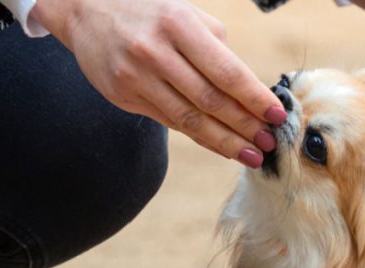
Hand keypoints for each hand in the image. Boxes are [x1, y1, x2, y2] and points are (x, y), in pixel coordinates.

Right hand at [33, 0, 285, 166]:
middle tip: (268, 143)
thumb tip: (248, 91)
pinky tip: (219, 145)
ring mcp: (136, 77)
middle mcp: (155, 52)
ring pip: (189, 119)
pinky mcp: (123, 96)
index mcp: (178, 25)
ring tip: (250, 155)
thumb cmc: (149, 11)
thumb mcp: (186, 14)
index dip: (254, 98)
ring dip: (224, 141)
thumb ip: (216, 48)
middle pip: (209, 101)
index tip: (277, 116)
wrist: (87, 10)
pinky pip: (169, 122)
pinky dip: (198, 137)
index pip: (226, 71)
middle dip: (244, 126)